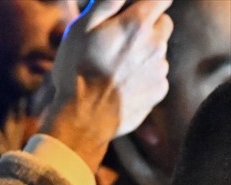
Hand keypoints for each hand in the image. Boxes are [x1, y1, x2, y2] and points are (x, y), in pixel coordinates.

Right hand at [41, 0, 172, 171]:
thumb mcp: (80, 29)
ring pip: (158, 52)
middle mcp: (156, 44)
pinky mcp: (159, 91)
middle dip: (146, 28)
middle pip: (162, 24)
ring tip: (114, 70)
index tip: (134, 10)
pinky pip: (155, 77)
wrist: (83, 118)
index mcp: (138, 24)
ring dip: (142, 55)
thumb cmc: (77, 71)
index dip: (148, 3)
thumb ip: (106, 3)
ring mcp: (159, 69)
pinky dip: (142, 78)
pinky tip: (120, 86)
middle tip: (119, 42)